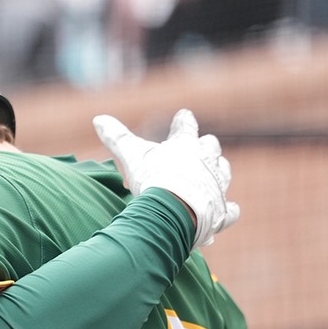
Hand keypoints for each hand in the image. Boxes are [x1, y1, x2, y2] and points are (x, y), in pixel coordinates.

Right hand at [93, 109, 238, 247]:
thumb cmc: (153, 179)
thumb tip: (98, 118)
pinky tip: (226, 213)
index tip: (184, 115)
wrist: (174, 209)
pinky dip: (227, 212)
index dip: (183, 121)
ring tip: (214, 177)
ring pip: (224, 172)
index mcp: (185, 145)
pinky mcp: (222, 210)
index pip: (186, 125)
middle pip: (211, 146)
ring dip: (219, 173)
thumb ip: (117, 137)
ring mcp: (217, 185)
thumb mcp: (131, 155)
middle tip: (203, 147)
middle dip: (206, 147)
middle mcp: (206, 160)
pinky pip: (230, 210)